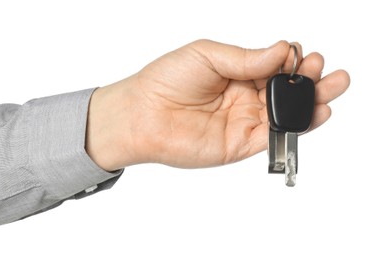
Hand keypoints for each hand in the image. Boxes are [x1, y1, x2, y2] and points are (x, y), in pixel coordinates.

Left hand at [86, 40, 349, 170]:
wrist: (142, 114)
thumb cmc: (166, 80)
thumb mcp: (208, 55)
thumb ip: (246, 58)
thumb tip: (281, 52)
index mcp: (236, 72)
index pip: (275, 66)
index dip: (292, 60)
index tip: (300, 54)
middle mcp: (243, 96)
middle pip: (286, 89)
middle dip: (310, 80)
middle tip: (326, 71)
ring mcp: (244, 120)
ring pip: (286, 112)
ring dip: (312, 101)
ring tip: (333, 87)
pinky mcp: (241, 143)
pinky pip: (274, 134)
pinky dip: (297, 125)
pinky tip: (316, 112)